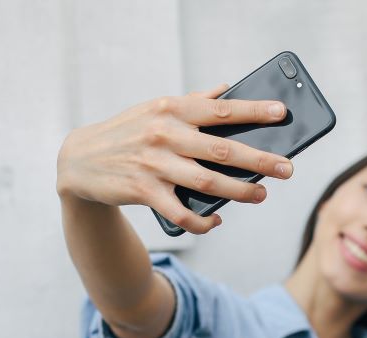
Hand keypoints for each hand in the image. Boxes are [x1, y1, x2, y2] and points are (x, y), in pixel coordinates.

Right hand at [56, 85, 293, 233]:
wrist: (79, 161)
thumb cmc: (128, 132)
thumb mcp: (155, 109)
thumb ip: (193, 101)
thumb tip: (228, 88)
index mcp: (171, 109)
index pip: (220, 109)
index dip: (253, 111)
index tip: (281, 114)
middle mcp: (163, 134)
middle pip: (221, 149)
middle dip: (259, 160)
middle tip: (286, 169)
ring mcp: (154, 164)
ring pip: (207, 183)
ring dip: (239, 191)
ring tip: (261, 195)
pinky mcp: (143, 192)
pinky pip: (182, 213)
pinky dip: (203, 221)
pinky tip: (216, 220)